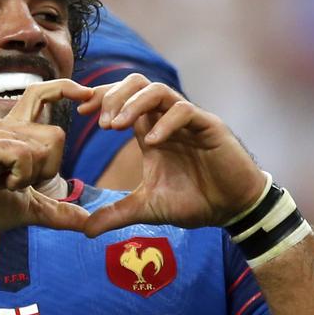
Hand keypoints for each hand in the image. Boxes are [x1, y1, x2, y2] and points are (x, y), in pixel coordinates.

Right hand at [0, 79, 92, 235]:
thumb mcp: (27, 209)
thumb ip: (57, 212)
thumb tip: (87, 222)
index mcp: (14, 133)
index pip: (42, 94)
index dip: (65, 88)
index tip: (88, 94)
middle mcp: (5, 126)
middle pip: (57, 134)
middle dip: (50, 169)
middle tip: (20, 183)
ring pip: (43, 147)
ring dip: (31, 177)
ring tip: (3, 184)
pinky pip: (25, 156)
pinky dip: (20, 178)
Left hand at [78, 74, 265, 236]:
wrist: (232, 210)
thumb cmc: (194, 202)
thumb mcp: (147, 209)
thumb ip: (116, 214)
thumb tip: (86, 231)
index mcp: (150, 131)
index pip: (123, 99)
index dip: (101, 99)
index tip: (81, 111)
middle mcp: (166, 120)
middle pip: (137, 83)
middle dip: (113, 96)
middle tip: (100, 123)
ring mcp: (188, 120)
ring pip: (157, 90)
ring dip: (132, 104)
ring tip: (115, 127)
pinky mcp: (209, 127)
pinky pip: (184, 111)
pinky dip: (165, 123)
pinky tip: (151, 143)